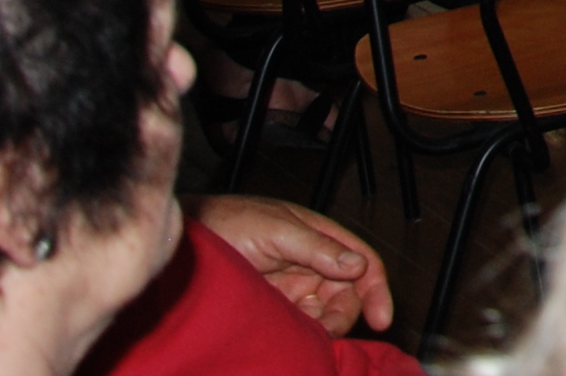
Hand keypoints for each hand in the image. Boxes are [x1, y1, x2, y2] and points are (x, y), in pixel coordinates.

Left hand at [188, 194, 391, 335]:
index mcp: (319, 237)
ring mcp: (291, 288)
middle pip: (346, 295)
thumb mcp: (275, 229)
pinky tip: (300, 343)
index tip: (382, 319)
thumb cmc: (227, 222)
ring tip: (312, 339)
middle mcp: (311, 264)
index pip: (362, 262)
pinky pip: (300, 326)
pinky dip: (306, 337)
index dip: (376, 289)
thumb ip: (316, 247)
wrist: (183, 245)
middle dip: (345, 314)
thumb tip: (357, 266)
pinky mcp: (273, 309)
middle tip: (329, 332)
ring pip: (325, 314)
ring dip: (326, 328)